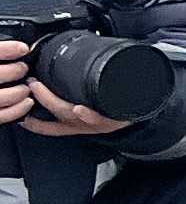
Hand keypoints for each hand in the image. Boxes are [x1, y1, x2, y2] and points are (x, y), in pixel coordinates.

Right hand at [0, 43, 118, 139]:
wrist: (144, 112)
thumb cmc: (113, 110)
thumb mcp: (90, 109)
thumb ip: (73, 97)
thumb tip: (54, 77)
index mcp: (76, 123)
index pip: (49, 126)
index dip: (34, 123)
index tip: (22, 114)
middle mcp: (85, 125)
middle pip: (59, 116)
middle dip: (43, 100)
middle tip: (34, 86)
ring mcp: (100, 121)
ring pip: (75, 118)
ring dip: (62, 107)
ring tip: (52, 95)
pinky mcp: (117, 118)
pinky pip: (102, 118)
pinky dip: (89, 115)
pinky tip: (81, 109)